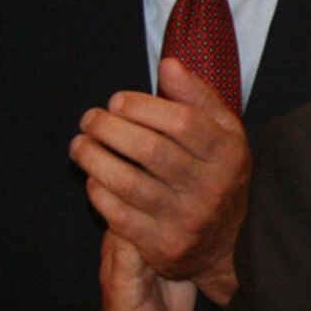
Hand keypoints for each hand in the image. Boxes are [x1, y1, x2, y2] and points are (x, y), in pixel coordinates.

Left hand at [71, 56, 249, 303]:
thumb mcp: (223, 132)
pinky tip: (94, 176)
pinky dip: (98, 190)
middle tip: (90, 119)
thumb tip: (168, 65)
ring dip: (93, 158)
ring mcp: (187, 220)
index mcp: (229, 154)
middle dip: (109, 129)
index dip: (142, 107)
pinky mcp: (164, 246)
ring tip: (80, 143)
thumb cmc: (218, 173)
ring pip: (128, 183)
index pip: (183, 122)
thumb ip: (198, 96)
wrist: (230, 243)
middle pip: (151, 151)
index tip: (116, 101)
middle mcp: (211, 188)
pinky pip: (118, 215)